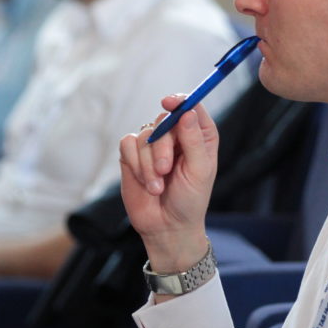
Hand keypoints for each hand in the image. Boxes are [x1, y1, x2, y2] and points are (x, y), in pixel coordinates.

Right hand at [119, 95, 217, 272]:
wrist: (166, 226)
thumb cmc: (190, 200)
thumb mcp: (199, 171)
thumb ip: (194, 141)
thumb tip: (187, 112)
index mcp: (199, 136)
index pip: (190, 107)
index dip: (180, 101)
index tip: (169, 104)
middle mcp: (176, 136)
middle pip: (164, 121)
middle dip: (162, 147)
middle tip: (165, 170)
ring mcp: (153, 145)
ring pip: (145, 135)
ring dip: (148, 164)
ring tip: (157, 187)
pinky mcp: (133, 155)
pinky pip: (127, 144)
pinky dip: (135, 164)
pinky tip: (144, 183)